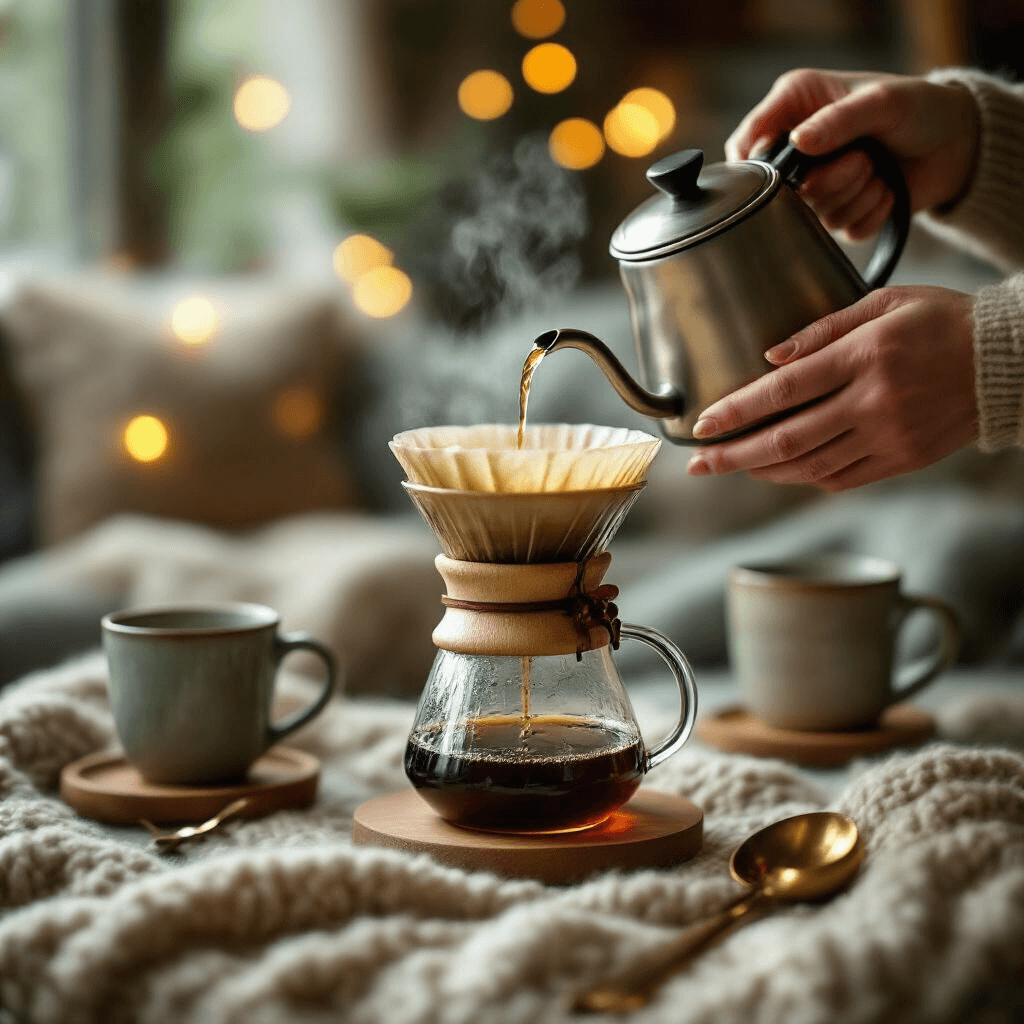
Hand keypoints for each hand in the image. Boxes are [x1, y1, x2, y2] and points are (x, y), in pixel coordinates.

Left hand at [686, 286, 977, 491]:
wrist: (1007, 362)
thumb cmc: (942, 321)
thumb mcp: (885, 302)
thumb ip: (823, 329)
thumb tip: (770, 358)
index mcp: (865, 356)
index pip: (784, 390)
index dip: (736, 410)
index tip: (703, 424)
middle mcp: (874, 402)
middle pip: (786, 438)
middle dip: (733, 455)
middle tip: (697, 465)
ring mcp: (888, 437)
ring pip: (809, 465)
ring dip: (761, 470)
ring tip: (730, 467)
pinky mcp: (902, 460)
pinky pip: (840, 478)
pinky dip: (803, 477)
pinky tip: (778, 471)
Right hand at [725, 69, 979, 239]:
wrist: (956, 143)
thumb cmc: (919, 107)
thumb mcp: (880, 102)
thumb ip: (837, 121)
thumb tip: (797, 142)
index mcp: (793, 109)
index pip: (746, 145)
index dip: (759, 166)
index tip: (789, 170)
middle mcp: (798, 149)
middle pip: (783, 191)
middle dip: (829, 180)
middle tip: (862, 158)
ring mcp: (818, 185)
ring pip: (814, 215)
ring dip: (856, 194)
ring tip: (879, 169)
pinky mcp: (840, 214)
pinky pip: (842, 231)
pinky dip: (870, 213)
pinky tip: (886, 189)